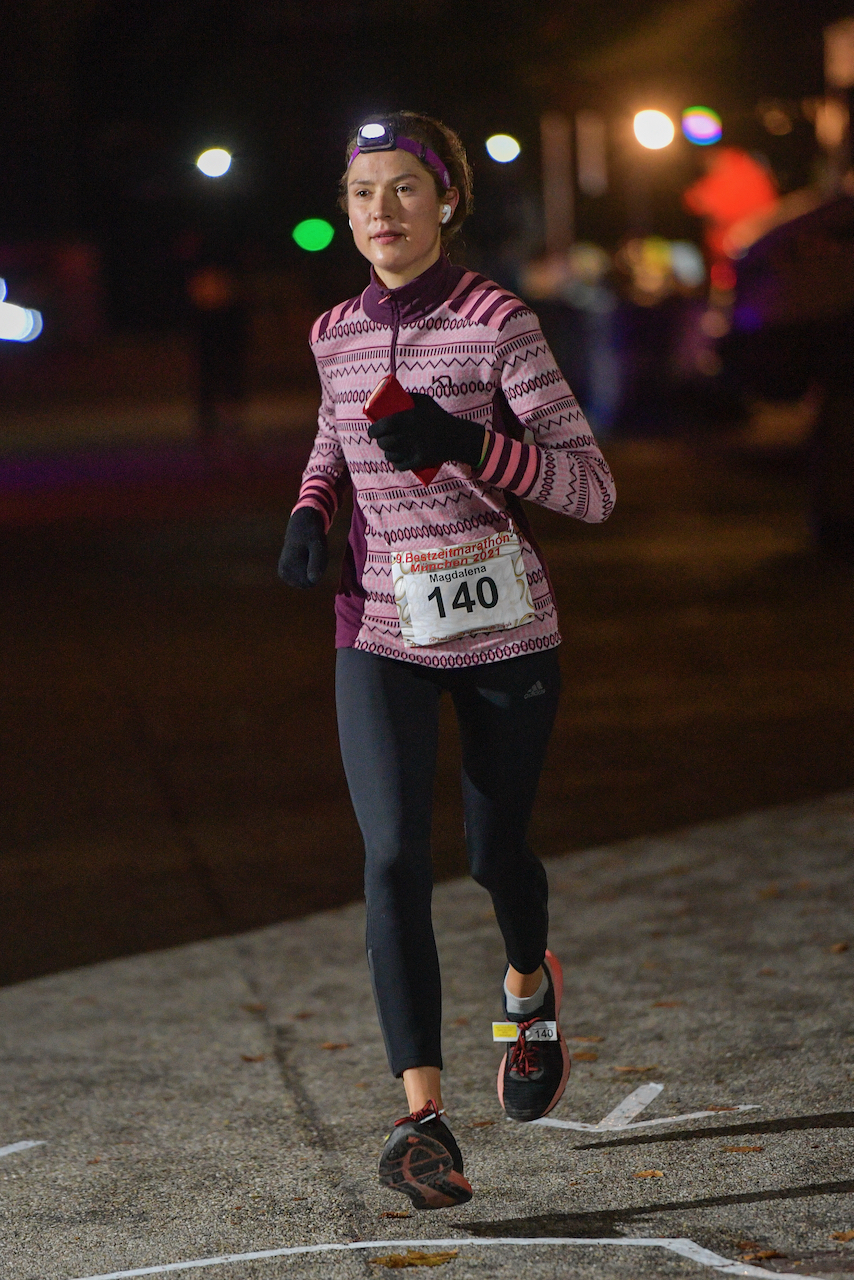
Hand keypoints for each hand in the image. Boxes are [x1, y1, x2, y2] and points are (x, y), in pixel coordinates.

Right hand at [278, 507, 327, 587]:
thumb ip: (316, 562)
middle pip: (309, 583)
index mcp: (287, 569)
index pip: (311, 582)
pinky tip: (307, 555)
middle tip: (313, 551)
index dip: (318, 569)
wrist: (302, 523)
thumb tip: (313, 580)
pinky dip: (311, 567)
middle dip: (316, 570)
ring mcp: (285, 574)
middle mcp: (283, 574)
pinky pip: (307, 577)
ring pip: (309, 580)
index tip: (314, 552)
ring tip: (309, 552)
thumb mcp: (317, 546)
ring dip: (314, 568)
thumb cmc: (312, 534)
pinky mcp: (288, 573)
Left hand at [367, 392, 484, 472]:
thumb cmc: (438, 416)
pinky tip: (395, 461)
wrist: (457, 436)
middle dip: (380, 442)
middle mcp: (408, 435)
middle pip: (385, 442)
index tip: (372, 431)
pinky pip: (401, 466)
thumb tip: (392, 394)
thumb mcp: (425, 401)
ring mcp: (413, 450)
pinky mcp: (419, 461)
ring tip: (388, 450)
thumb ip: (409, 396)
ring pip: (391, 455)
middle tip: (380, 439)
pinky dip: (396, 464)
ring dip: (387, 453)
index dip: (373, 431)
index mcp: (407, 419)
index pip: (382, 426)